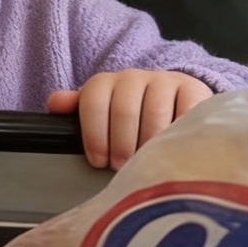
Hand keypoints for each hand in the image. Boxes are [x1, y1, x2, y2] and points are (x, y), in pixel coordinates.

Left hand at [47, 70, 212, 168]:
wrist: (175, 99)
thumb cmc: (132, 116)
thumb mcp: (103, 113)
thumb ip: (79, 109)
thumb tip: (54, 103)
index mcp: (107, 82)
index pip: (94, 101)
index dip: (93, 134)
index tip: (98, 160)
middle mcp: (135, 77)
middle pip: (124, 110)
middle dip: (121, 145)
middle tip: (124, 169)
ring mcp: (165, 81)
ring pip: (154, 113)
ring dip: (149, 144)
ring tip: (148, 164)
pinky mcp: (194, 90)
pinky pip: (185, 111)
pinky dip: (178, 132)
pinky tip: (174, 150)